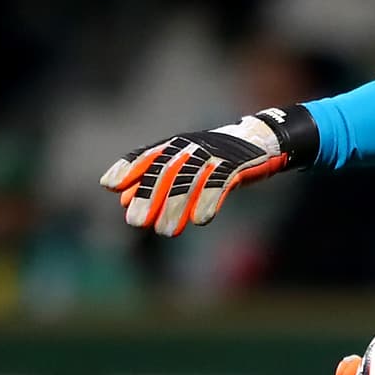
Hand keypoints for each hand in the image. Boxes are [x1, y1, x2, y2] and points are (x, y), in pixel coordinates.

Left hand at [99, 104, 317, 236]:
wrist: (263, 142)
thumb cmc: (220, 160)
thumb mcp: (187, 170)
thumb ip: (156, 183)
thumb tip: (122, 201)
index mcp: (177, 146)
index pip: (147, 155)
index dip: (129, 169)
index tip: (110, 186)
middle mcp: (192, 147)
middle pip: (165, 170)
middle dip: (149, 196)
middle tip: (136, 222)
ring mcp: (215, 154)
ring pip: (190, 180)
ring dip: (175, 206)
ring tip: (166, 232)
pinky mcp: (237, 165)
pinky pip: (219, 184)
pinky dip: (208, 201)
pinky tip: (200, 221)